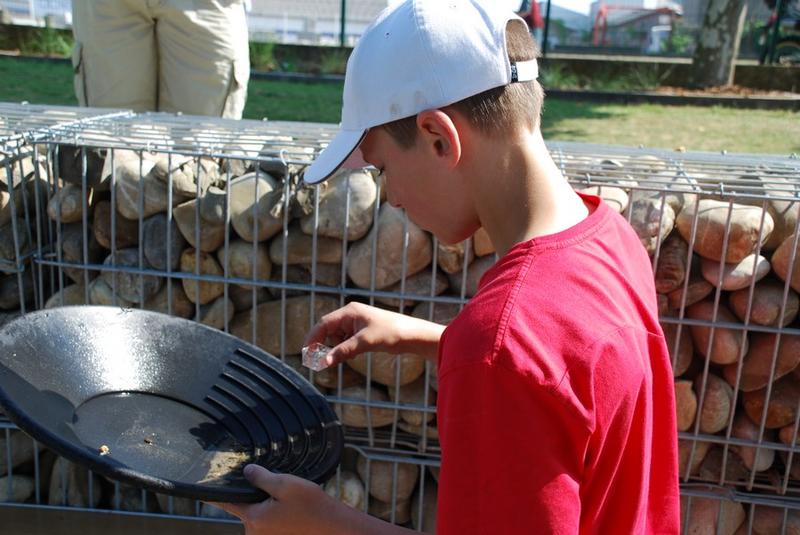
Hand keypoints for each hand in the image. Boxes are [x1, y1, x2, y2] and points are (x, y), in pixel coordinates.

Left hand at [211, 464, 353, 534]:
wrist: (335, 528)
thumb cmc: (313, 507)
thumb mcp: (286, 484)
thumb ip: (262, 478)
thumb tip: (247, 472)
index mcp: (254, 519)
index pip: (227, 504)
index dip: (217, 494)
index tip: (205, 490)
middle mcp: (255, 533)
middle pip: (247, 508)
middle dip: (258, 497)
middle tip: (281, 491)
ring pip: (260, 516)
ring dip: (270, 507)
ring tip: (293, 503)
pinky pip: (270, 524)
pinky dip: (278, 516)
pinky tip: (295, 512)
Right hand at [304, 302, 444, 365]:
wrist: (412, 335)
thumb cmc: (391, 333)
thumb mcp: (365, 343)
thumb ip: (343, 352)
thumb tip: (324, 362)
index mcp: (349, 311)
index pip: (323, 323)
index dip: (312, 337)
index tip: (305, 352)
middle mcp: (351, 315)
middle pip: (328, 330)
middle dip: (324, 345)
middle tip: (318, 361)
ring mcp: (357, 323)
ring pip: (337, 337)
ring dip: (337, 348)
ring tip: (348, 356)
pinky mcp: (363, 332)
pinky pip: (347, 341)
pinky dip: (346, 349)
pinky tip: (355, 355)